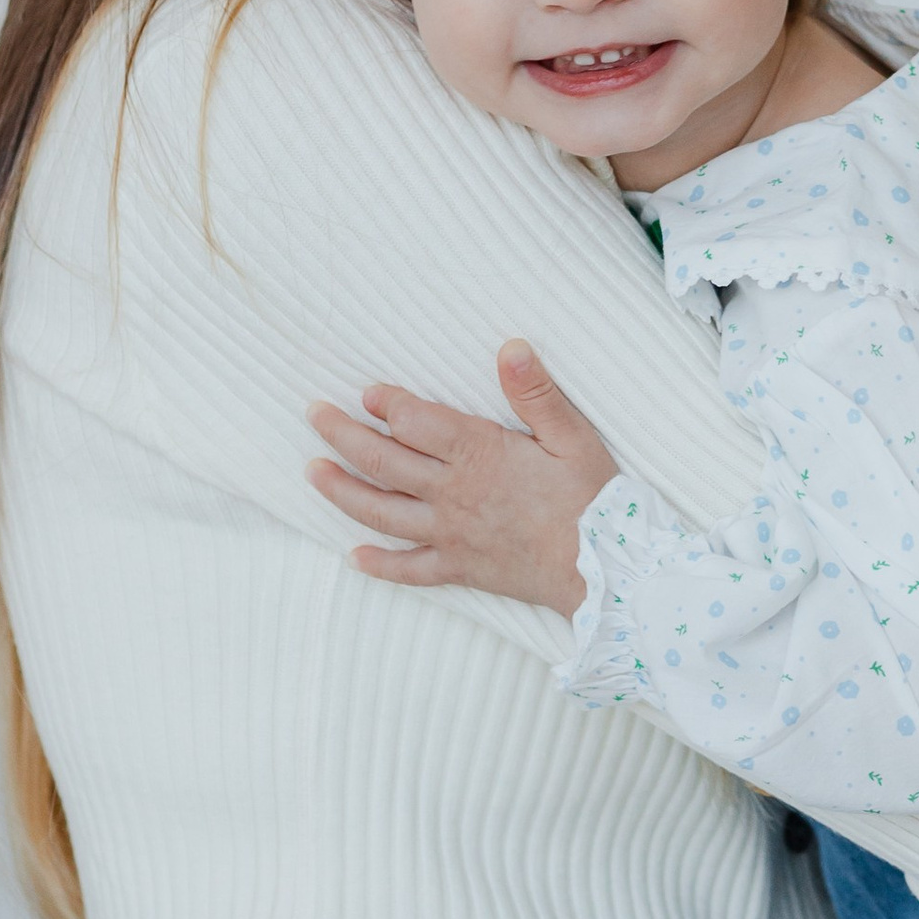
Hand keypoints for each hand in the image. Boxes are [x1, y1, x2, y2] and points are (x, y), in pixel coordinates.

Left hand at [306, 342, 615, 613]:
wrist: (605, 569)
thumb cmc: (594, 499)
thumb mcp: (573, 436)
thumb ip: (536, 393)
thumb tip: (510, 347)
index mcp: (480, 455)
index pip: (416, 422)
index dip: (387, 404)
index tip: (366, 392)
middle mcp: (453, 494)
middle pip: (383, 461)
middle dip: (342, 435)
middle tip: (314, 415)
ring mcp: (450, 535)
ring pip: (381, 512)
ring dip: (341, 491)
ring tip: (313, 472)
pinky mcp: (460, 569)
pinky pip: (409, 570)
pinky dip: (378, 564)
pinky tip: (353, 556)